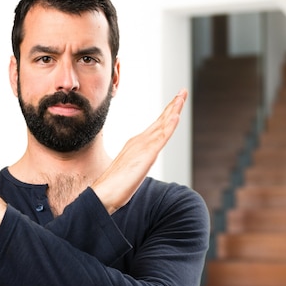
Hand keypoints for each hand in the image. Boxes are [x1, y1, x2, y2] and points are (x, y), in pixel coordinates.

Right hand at [91, 89, 186, 213]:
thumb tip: (138, 166)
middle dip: (172, 106)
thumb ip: (135, 165)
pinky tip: (176, 115)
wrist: (103, 193)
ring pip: (162, 125)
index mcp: (136, 145)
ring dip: (173, 110)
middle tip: (182, 92)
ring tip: (181, 96)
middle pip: (160, 121)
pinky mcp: (147, 155)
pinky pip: (161, 138)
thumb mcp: (129, 172)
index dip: (166, 114)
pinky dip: (169, 125)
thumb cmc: (113, 186)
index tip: (175, 104)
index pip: (155, 127)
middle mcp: (139, 142)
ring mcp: (143, 147)